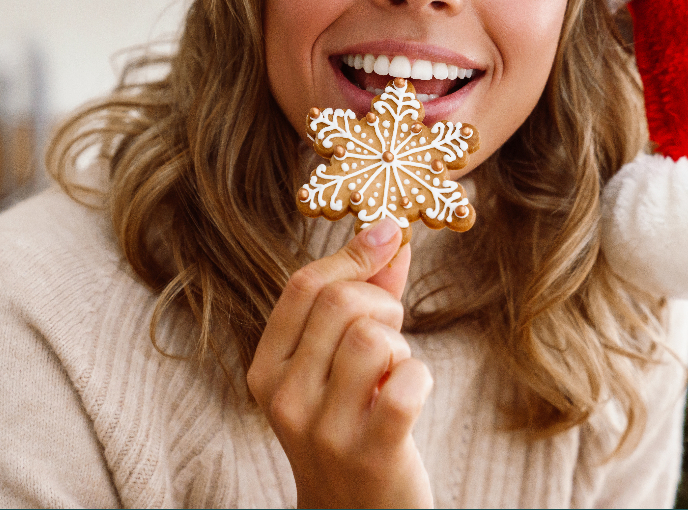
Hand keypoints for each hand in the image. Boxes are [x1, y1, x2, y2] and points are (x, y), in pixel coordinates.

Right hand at [247, 218, 433, 507]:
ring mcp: (323, 430)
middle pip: (342, 303)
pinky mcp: (370, 454)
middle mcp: (284, 399)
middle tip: (392, 332)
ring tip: (394, 373)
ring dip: (400, 346)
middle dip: (383, 302)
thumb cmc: (352, 424)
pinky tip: (411, 395)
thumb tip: (391, 234)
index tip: (389, 233)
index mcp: (267, 369)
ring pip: (372, 338)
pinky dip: (421, 377)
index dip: (354, 251)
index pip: (304, 286)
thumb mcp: (340, 363)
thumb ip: (365, 297)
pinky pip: (406, 383)